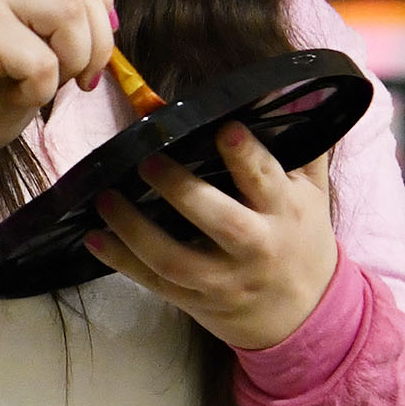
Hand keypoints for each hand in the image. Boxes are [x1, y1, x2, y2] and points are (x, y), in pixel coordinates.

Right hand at [0, 0, 115, 168]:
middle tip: (77, 78)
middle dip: (97, 44)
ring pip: (70, 13)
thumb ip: (66, 21)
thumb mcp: (35, 45)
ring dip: (72, 62)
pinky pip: (42, 60)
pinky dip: (39, 91)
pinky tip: (13, 95)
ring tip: (42, 84)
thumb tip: (110, 22)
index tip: (90, 38)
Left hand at [84, 122, 337, 349]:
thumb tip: (280, 92)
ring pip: (175, 258)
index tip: (223, 127)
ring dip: (135, 229)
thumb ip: (298, 147)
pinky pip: (154, 282)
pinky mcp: (196, 299)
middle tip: (147, 161)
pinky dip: (121, 261)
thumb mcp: (311, 194)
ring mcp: (222, 278)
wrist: (303, 313)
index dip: (245, 155)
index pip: (265, 180)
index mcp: (285, 211)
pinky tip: (94, 237)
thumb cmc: (301, 236)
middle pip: (220, 221)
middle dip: (181, 191)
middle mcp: (255, 245)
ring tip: (105, 198)